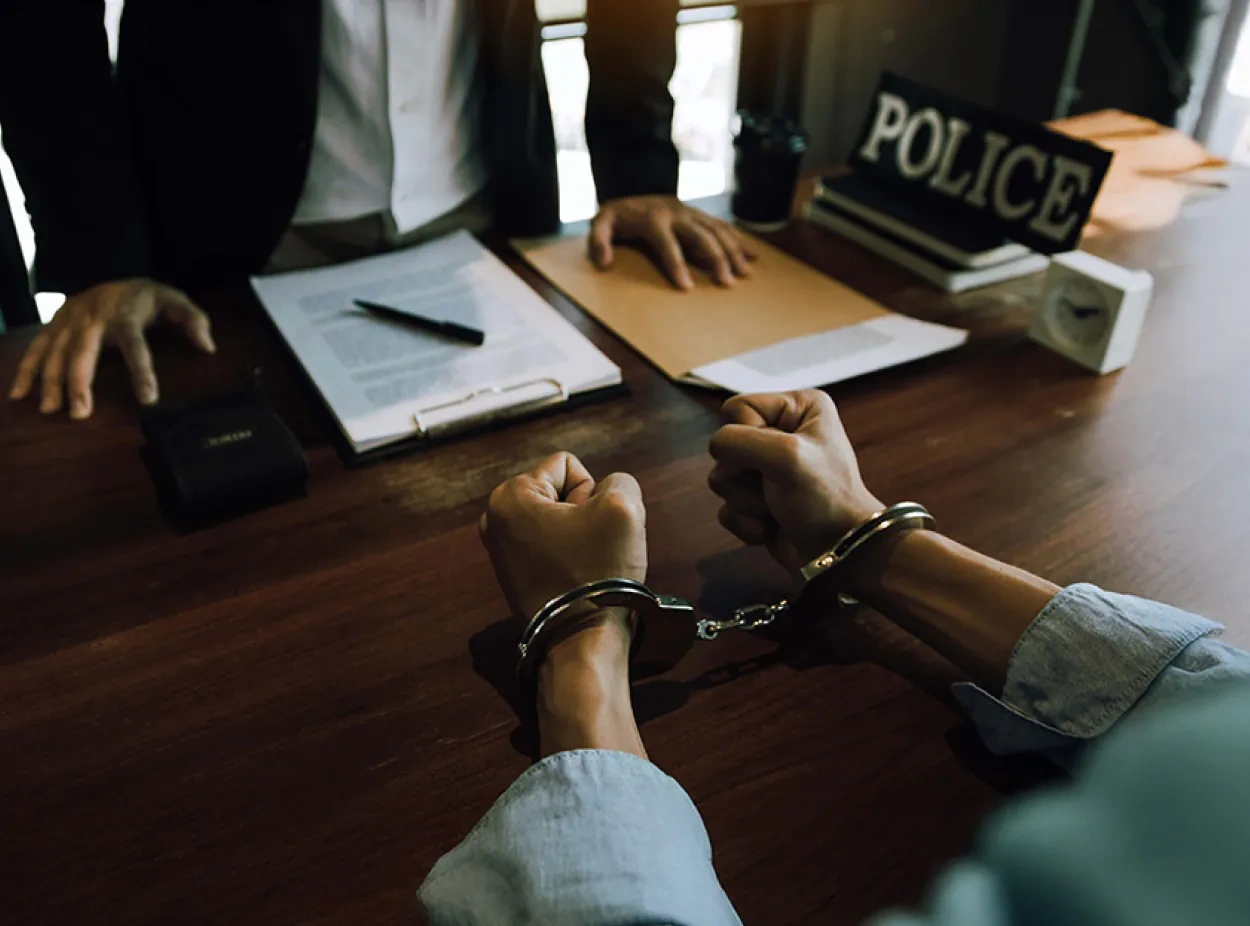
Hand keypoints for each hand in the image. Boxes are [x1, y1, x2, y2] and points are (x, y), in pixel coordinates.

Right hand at [8, 278, 214, 418]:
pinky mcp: (54, 325)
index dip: (142, 372)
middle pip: (83, 352)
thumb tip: (208, 347)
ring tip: (52, 409)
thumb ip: (194, 321)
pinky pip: (37, 348)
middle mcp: (92, 318)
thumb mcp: (174, 301)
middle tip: (81, 412)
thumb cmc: (147, 298)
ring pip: (56, 352)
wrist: (113, 275)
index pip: (135, 346)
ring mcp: (69, 321)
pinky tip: (19, 395)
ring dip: (51, 381)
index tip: (148, 398)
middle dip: (79, 382)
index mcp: (125, 315)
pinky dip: (26, 370)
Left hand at [482, 452, 648, 758]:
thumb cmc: (598, 574)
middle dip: (586, 514)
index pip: (568, 466)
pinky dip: (572, 557)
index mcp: (508, 497)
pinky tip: (578, 579)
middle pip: (561, 492)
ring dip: (583, 536)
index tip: (592, 529)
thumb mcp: (624, 507)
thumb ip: (620, 480)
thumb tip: (605, 496)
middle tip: (591, 549)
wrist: (582, 642)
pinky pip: (555, 547)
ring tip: (586, 565)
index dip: (593, 492)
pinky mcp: (514, 574)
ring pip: (562, 521)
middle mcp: (494, 520)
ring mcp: (501, 550)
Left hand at [589, 194, 754, 289]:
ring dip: (732, 251)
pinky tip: (752, 256)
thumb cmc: (617, 216)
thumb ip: (598, 241)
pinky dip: (738, 240)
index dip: (676, 265)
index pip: (667, 244)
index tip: (687, 288)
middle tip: (726, 283)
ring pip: (716, 230)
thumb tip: (604, 261)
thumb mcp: (600, 224)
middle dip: (716, 259)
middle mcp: (676, 213)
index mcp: (653, 218)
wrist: (631, 189)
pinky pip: (722, 226)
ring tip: (743, 274)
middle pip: (701, 235)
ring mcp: (690, 211)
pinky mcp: (699, 214)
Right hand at [708, 390, 882, 571]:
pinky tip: (773, 525)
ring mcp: (766, 469)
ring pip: (722, 478)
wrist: (838, 553)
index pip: (737, 409)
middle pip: (726, 446)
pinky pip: (726, 507)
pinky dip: (747, 521)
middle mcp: (782, 433)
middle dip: (747, 475)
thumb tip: (716, 447)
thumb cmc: (825, 499)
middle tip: (778, 487)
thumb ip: (739, 440)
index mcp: (797, 409)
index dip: (747, 437)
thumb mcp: (785, 456)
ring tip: (778, 507)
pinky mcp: (756, 501)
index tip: (777, 457)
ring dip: (747, 500)